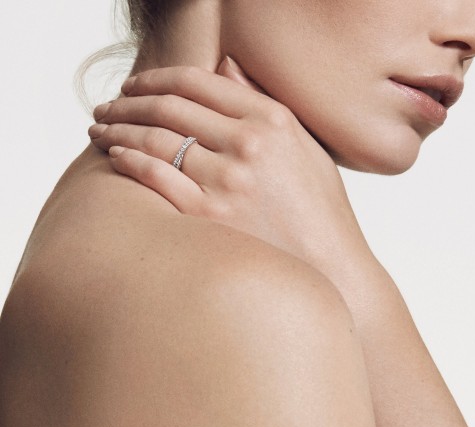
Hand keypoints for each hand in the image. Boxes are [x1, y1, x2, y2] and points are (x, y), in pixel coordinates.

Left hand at [88, 57, 374, 280]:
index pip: (198, 82)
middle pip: (169, 107)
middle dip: (128, 101)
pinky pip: (157, 177)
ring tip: (99, 129)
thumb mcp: (303, 145)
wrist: (329, 266)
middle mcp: (248, 145)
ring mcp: (226, 181)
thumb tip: (225, 67)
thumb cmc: (319, 208)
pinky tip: (116, 156)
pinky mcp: (209, 216)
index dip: (157, 78)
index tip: (136, 85)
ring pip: (155, 139)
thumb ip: (263, 101)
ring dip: (119, 129)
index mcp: (272, 121)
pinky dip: (130, 161)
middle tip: (107, 106)